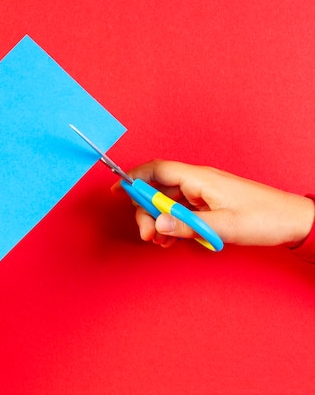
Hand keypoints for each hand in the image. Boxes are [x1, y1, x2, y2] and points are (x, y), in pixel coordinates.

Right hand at [112, 160, 313, 247]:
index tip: (117, 191)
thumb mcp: (223, 226)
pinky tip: (170, 239)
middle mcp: (197, 182)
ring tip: (159, 241)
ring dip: (157, 220)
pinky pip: (179, 211)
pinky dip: (170, 224)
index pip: (157, 170)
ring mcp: (202, 194)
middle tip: (147, 235)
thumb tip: (156, 224)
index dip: (134, 178)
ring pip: (166, 202)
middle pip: (157, 189)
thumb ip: (186, 226)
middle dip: (145, 211)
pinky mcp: (207, 205)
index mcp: (199, 179)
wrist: (294, 221)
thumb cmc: (265, 218)